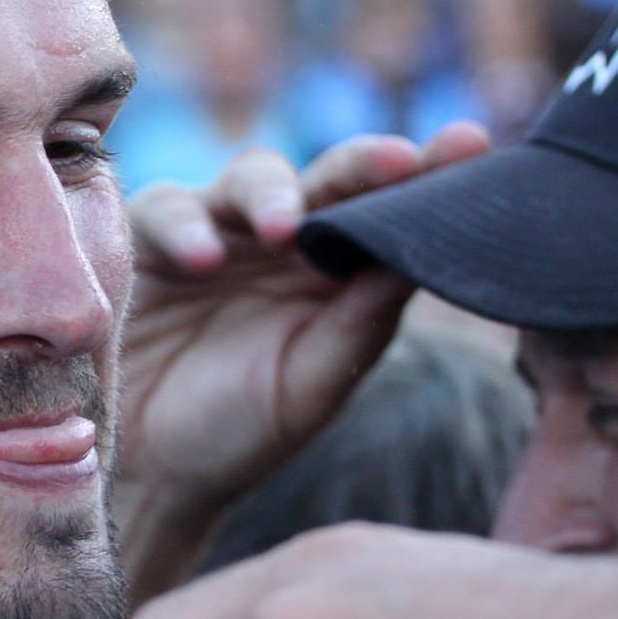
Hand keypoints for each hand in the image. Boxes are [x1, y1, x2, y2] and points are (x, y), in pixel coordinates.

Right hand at [108, 126, 487, 600]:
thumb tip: (416, 259)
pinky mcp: (148, 242)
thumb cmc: (237, 434)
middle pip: (328, 178)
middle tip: (396, 160)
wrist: (146, 473)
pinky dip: (186, 227)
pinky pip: (167, 210)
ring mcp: (216, 233)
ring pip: (250, 178)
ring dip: (271, 194)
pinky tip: (203, 259)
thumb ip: (358, 327)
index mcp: (336, 274)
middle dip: (362, 164)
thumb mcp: (310, 388)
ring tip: (283, 229)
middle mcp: (282, 242)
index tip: (471, 145)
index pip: (386, 211)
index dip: (427, 174)